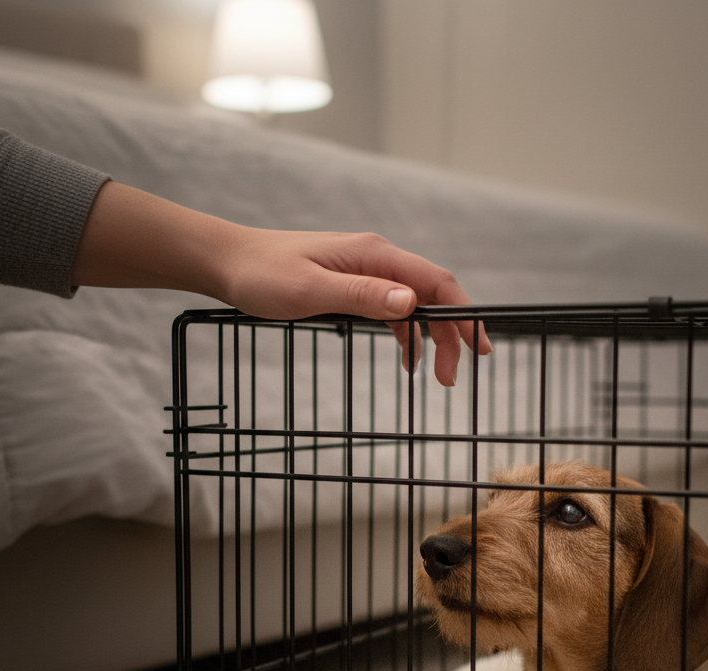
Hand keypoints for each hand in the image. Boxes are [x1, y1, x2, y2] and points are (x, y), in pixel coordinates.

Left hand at [210, 224, 490, 386]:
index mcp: (374, 254)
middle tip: (452, 378)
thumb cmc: (263, 274)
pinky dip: (405, 335)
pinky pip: (391, 311)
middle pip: (431, 296)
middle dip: (450, 335)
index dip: (463, 314)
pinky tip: (408, 359)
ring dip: (430, 339)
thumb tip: (410, 303)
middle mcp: (377, 259)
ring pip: (413, 306)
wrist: (230, 264)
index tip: (478, 346)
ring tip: (436, 376)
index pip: (435, 282)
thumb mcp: (312, 290)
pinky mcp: (353, 286)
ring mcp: (365, 272)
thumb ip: (363, 296)